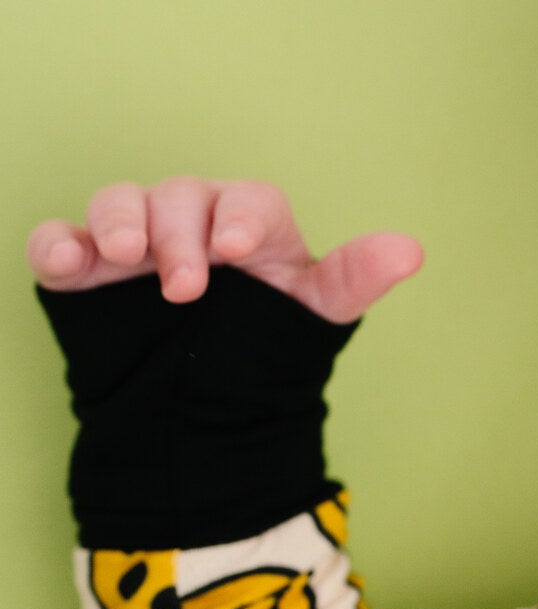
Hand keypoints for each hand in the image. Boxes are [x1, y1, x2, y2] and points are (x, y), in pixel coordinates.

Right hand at [26, 178, 422, 324]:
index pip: (250, 200)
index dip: (245, 218)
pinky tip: (64, 264)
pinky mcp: (83, 271)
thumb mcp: (313, 315)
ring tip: (126, 256)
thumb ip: (354, 281)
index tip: (240, 250)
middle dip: (181, 233)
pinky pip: (59, 241)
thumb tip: (411, 251)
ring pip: (119, 202)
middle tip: (186, 287)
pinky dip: (55, 245)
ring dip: (119, 221)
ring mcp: (133, 243)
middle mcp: (190, 220)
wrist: (199, 411)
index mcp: (250, 223)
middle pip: (182, 197)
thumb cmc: (262, 346)